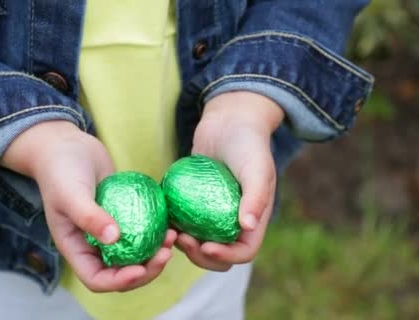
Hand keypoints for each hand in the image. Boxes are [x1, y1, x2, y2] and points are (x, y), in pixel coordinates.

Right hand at [0, 120, 174, 291]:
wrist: (66, 145)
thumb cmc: (61, 168)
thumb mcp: (71, 192)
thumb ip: (89, 216)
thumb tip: (114, 239)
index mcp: (75, 248)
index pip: (97, 279)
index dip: (119, 282)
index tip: (140, 268)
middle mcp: (92, 245)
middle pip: (121, 272)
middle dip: (146, 269)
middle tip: (166, 252)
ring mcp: (108, 232)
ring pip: (135, 255)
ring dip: (155, 253)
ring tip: (173, 236)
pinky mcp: (123, 216)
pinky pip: (142, 232)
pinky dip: (156, 233)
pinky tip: (172, 223)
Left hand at [176, 91, 283, 270]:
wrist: (229, 120)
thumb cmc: (248, 142)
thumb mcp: (257, 167)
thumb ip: (255, 196)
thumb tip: (247, 226)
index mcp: (254, 219)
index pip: (244, 251)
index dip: (226, 256)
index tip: (206, 247)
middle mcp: (234, 221)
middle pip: (219, 255)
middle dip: (200, 255)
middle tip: (182, 240)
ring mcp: (213, 213)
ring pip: (198, 243)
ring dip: (184, 245)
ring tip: (170, 233)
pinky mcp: (194, 202)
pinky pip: (184, 222)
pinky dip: (173, 226)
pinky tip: (161, 219)